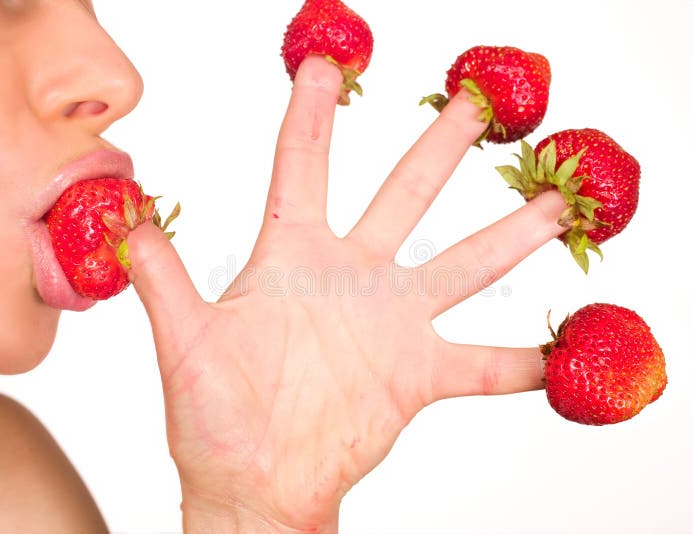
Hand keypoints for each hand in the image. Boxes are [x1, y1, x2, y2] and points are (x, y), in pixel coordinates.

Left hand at [126, 55, 566, 532]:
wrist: (254, 486)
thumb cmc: (212, 419)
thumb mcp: (183, 342)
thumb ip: (161, 275)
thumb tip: (126, 215)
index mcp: (292, 257)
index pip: (302, 166)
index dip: (312, 113)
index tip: (323, 62)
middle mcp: (351, 277)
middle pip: (403, 195)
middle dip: (440, 148)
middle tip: (478, 104)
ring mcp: (391, 324)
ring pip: (462, 266)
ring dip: (510, 238)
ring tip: (554, 208)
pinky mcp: (418, 376)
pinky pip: (483, 366)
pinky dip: (523, 363)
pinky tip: (566, 353)